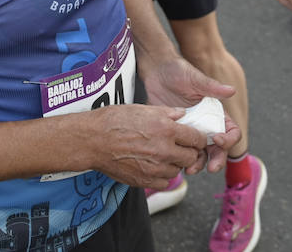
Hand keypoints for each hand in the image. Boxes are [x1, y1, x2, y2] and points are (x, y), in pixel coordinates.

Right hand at [88, 103, 212, 187]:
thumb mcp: (143, 109)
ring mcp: (155, 168)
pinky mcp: (145, 181)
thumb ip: (167, 113)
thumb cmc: (115, 121)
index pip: (196, 138)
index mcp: (166, 130)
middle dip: (189, 151)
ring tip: (163, 154)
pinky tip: (154, 165)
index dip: (198, 137)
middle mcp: (164, 151)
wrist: (93, 140)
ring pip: (178, 170)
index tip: (194, 137)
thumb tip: (183, 115)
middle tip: (180, 146)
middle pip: (191, 157)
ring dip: (175, 163)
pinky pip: (164, 182)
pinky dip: (163, 175)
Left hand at [141, 55, 238, 173]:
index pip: (231, 132)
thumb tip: (231, 90)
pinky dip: (182, 160)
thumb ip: (212, 88)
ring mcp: (192, 132)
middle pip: (219, 149)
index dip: (228, 139)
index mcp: (216, 114)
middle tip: (210, 167)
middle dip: (216, 160)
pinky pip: (182, 152)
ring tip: (190, 168)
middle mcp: (207, 125)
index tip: (217, 139)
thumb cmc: (179, 71)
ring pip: (201, 155)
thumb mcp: (195, 79)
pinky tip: (175, 162)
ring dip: (199, 164)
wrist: (157, 73)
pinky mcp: (177, 135)